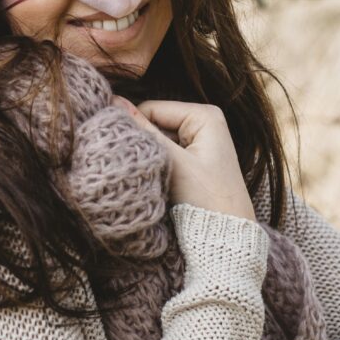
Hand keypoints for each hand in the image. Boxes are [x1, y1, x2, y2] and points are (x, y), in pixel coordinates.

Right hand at [112, 96, 255, 221]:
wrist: (227, 237)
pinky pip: (165, 156)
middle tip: (137, 165)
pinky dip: (157, 167)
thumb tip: (113, 102)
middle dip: (143, 143)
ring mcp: (199, 143)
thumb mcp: (174, 162)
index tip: (121, 149)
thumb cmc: (207, 198)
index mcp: (205, 115)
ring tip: (149, 176)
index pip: (153, 109)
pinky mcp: (194, 162)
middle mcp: (203, 123)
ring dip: (149, 157)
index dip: (134, 127)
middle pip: (155, 124)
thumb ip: (144, 131)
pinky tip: (157, 181)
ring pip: (157, 142)